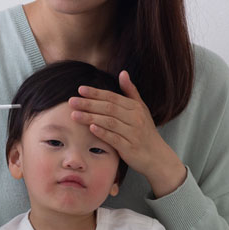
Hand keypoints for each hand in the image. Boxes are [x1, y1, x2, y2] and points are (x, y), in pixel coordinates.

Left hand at [68, 71, 185, 197]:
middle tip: (71, 101)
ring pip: (109, 122)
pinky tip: (91, 128)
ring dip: (91, 118)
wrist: (157, 156)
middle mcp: (135, 118)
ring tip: (74, 115)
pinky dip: (103, 133)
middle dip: (89, 104)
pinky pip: (114, 139)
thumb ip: (131, 92)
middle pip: (109, 108)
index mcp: (135, 108)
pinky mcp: (130, 148)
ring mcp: (133, 133)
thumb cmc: (145, 131)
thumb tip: (123, 72)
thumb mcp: (141, 109)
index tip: (80, 90)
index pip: (112, 97)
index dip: (96, 93)